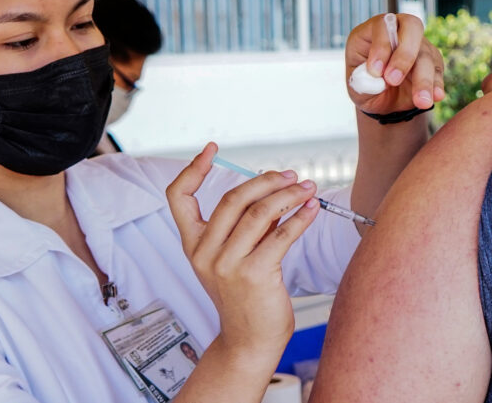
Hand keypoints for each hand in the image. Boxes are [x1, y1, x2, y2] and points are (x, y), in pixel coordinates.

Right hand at [166, 143, 319, 362]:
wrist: (249, 342)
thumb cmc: (244, 297)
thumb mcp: (231, 259)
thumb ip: (243, 226)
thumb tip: (271, 191)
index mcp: (193, 245)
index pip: (179, 197)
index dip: (193, 169)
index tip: (210, 149)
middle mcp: (204, 253)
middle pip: (233, 198)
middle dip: (266, 181)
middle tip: (290, 175)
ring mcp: (227, 265)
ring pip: (260, 213)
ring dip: (288, 195)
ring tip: (307, 188)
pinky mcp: (255, 275)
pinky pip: (281, 236)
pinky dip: (300, 218)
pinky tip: (312, 208)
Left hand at [346, 13, 444, 112]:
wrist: (380, 100)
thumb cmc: (364, 87)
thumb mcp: (356, 87)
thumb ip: (364, 82)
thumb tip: (379, 80)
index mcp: (370, 32)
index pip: (382, 25)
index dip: (381, 46)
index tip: (375, 71)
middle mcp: (397, 32)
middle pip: (412, 28)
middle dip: (404, 55)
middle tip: (393, 81)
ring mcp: (417, 45)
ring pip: (426, 54)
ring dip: (423, 79)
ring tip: (420, 101)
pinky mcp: (431, 61)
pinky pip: (437, 70)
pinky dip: (436, 85)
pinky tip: (436, 96)